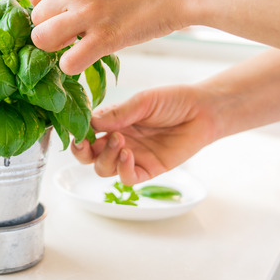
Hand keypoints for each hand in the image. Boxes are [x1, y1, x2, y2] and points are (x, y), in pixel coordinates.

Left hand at [29, 0, 195, 74]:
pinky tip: (88, 58)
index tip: (62, 16)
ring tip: (76, 46)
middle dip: (51, 29)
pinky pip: (68, 63)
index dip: (47, 9)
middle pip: (36, 19)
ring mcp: (87, 12)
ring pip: (42, 40)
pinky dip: (73, 66)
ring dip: (56, 48)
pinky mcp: (105, 38)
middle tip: (72, 33)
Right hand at [71, 85, 220, 184]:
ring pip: (103, 168)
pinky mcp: (149, 169)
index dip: (77, 133)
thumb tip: (90, 121)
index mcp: (112, 122)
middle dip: (82, 151)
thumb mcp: (142, 101)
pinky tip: (128, 155)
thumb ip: (117, 113)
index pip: (86, 132)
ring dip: (105, 157)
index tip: (76, 129)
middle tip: (86, 142)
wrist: (203, 111)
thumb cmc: (172, 101)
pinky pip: (127, 178)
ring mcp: (132, 157)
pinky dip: (122, 169)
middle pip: (88, 156)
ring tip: (119, 141)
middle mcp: (118, 141)